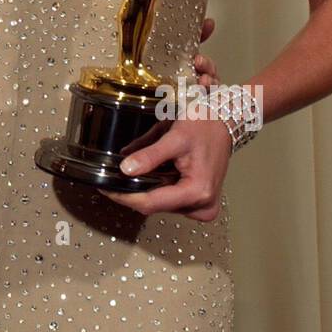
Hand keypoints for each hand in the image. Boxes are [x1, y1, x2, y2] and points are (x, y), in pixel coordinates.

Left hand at [102, 16, 230, 220]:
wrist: (226, 123)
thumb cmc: (204, 126)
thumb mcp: (173, 136)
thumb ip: (150, 155)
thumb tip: (125, 169)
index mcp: (197, 192)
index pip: (150, 203)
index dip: (124, 197)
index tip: (104, 188)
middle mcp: (202, 207)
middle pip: (155, 206)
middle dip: (132, 192)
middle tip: (112, 176)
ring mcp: (203, 208)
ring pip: (161, 205)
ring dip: (145, 190)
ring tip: (135, 169)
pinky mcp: (201, 204)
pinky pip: (171, 202)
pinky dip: (158, 189)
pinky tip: (153, 175)